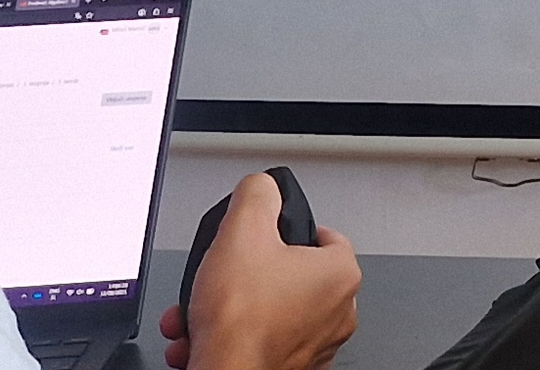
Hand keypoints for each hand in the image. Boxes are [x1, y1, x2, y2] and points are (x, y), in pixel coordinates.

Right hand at [163, 171, 360, 369]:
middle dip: (241, 276)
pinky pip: (256, 341)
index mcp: (340, 275)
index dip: (288, 228)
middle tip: (220, 277)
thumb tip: (263, 188)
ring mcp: (314, 346)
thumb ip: (257, 195)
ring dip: (227, 308)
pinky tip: (201, 336)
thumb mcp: (242, 231)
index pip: (323, 235)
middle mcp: (336, 313)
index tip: (268, 233)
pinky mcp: (289, 368)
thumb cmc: (241, 321)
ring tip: (200, 311)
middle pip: (285, 276)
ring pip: (265, 311)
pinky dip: (229, 336)